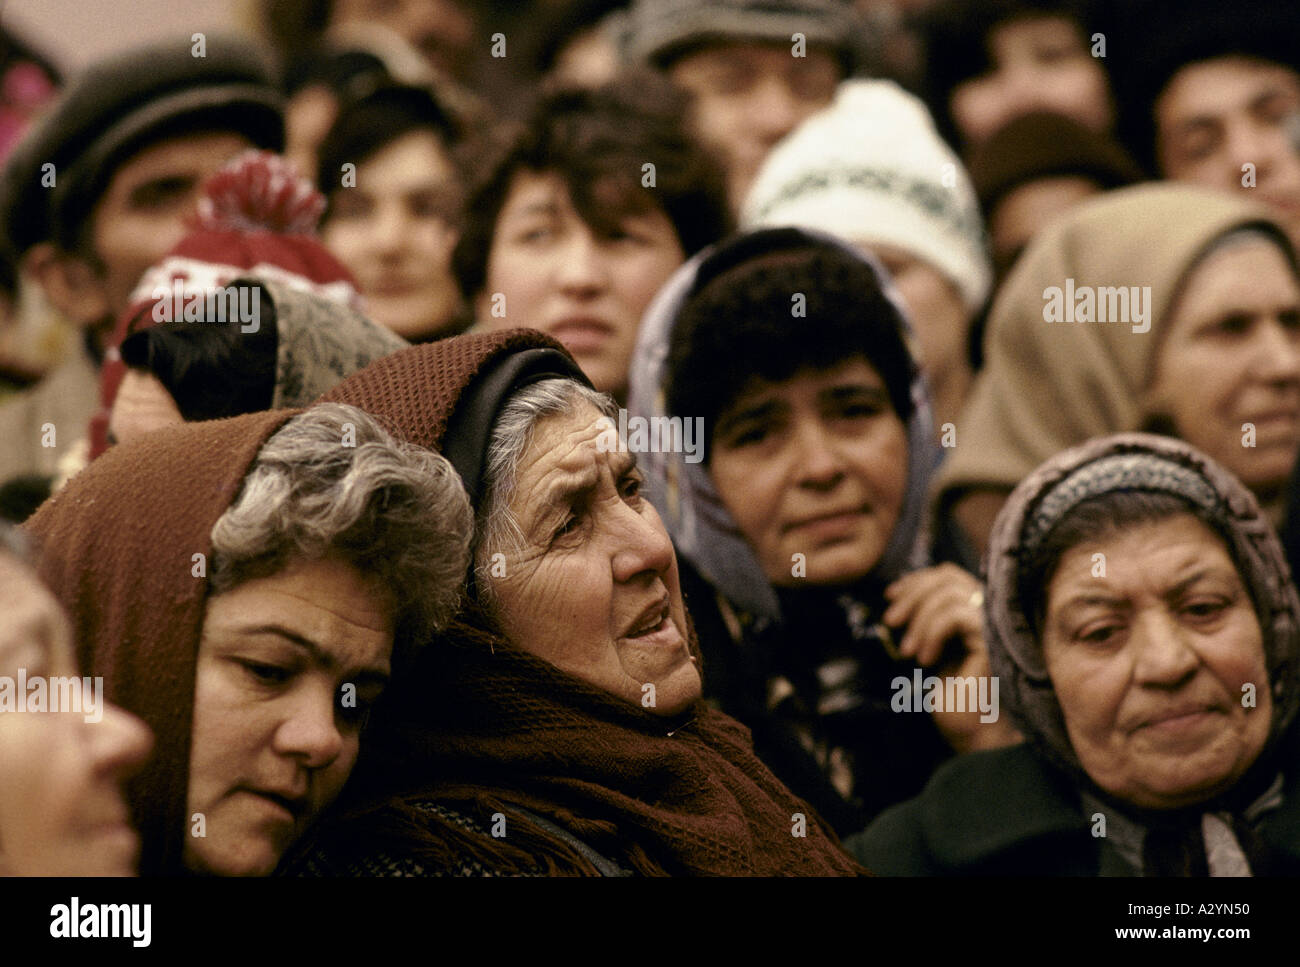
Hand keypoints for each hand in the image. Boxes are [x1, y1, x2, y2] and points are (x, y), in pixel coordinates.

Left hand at [883, 564, 1019, 752]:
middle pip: (948, 576)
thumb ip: (924, 621)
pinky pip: (955, 616)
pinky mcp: (993, 641)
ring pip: (950, 593)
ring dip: (918, 619)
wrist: (970, 735)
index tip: (889, 596)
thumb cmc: (952, 699)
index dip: (916, 580)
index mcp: (976, 613)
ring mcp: (994, 626)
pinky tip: (924, 661)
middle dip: (912, 593)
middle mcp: (989, 615)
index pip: (948, 575)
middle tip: (889, 621)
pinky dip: (931, 633)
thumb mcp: (929, 650)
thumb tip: (900, 593)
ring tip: (907, 652)